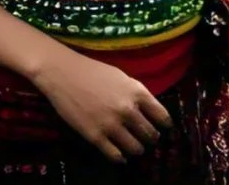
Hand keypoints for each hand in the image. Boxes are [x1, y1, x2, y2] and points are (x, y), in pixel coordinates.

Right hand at [32, 49, 173, 164]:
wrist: (63, 73)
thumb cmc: (92, 70)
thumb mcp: (120, 76)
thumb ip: (135, 93)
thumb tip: (148, 110)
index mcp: (136, 92)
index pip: (161, 115)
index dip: (165, 124)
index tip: (165, 128)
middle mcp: (128, 110)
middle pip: (150, 134)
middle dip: (151, 138)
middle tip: (149, 139)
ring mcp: (112, 125)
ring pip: (135, 148)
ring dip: (137, 149)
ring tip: (135, 148)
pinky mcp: (96, 137)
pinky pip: (116, 155)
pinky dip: (121, 158)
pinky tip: (121, 156)